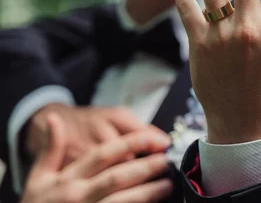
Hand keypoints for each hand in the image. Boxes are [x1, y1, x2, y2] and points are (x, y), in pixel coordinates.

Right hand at [21, 113, 172, 202]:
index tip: (154, 140)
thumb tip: (54, 119)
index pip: (103, 155)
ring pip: (121, 201)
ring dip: (147, 193)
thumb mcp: (39, 176)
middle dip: (145, 168)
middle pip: (116, 178)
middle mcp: (77, 196)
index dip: (132, 145)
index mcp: (68, 179)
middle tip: (166, 160)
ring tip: (167, 184)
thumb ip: (52, 148)